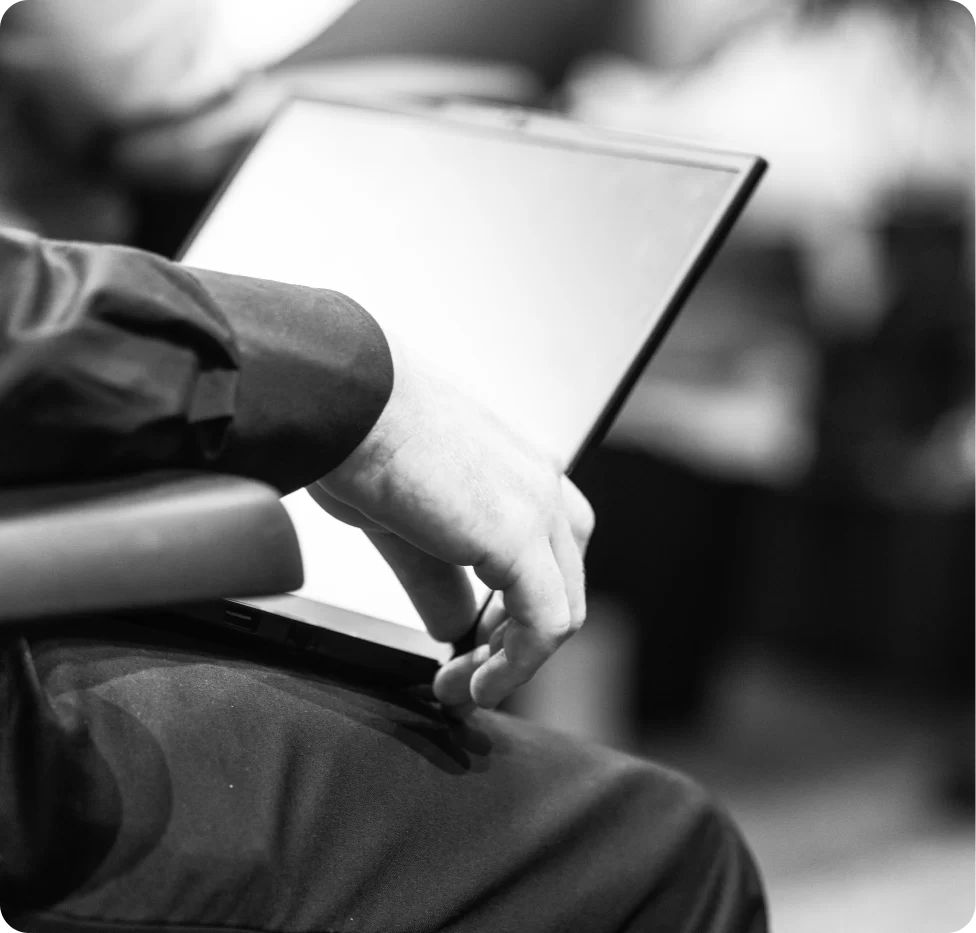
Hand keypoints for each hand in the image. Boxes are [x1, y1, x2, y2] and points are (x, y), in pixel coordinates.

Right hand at [307, 333, 593, 710]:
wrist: (345, 400)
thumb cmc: (361, 439)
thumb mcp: (407, 523)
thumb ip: (437, 578)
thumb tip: (452, 626)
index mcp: (518, 473)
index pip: (547, 554)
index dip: (516, 610)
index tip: (474, 646)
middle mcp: (540, 485)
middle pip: (563, 583)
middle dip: (517, 640)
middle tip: (471, 675)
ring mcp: (538, 507)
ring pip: (561, 606)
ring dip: (517, 659)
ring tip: (469, 687)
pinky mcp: (521, 535)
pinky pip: (545, 621)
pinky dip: (517, 664)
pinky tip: (478, 684)